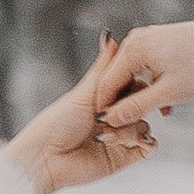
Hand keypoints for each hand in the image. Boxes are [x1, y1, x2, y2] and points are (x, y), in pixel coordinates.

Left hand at [6, 35, 155, 193]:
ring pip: (144, 126)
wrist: (46, 160)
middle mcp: (114, 117)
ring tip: (106, 136)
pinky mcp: (123, 157)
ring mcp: (120, 137)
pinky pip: (147, 148)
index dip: (138, 85)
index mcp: (105, 98)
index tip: (135, 87)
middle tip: (111, 117)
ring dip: (130, 130)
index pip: (134, 85)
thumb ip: (103, 68)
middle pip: (141, 106)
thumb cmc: (57, 124)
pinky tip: (131, 143)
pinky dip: (145, 143)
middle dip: (134, 109)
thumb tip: (110, 34)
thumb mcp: (84, 92)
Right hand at [96, 18, 193, 129]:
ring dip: (138, 97)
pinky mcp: (155, 43)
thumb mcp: (168, 93)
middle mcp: (136, 40)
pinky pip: (142, 69)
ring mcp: (145, 39)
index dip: (107, 110)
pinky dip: (148, 86)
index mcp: (134, 48)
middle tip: (131, 126)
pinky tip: (162, 102)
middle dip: (122, 104)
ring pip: (130, 75)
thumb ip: (136, 107)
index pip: (106, 85)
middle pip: (116, 79)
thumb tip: (113, 119)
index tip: (109, 129)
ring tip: (155, 112)